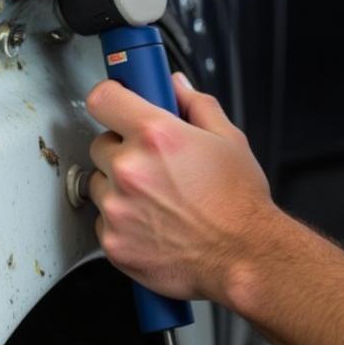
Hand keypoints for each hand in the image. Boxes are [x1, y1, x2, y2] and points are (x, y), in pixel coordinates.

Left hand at [85, 72, 277, 303]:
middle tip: (152, 164)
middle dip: (121, 149)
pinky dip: (121, 221)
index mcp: (155, 135)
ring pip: (99, 183)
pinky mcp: (113, 241)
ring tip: (156, 198)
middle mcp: (130, 169)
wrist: (245, 257)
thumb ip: (196, 105)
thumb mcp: (228, 139)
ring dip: (118, 187)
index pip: (102, 99)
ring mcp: (118, 208)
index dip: (109, 98)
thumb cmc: (239, 204)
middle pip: (99, 144)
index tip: (115, 104)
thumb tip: (176, 87)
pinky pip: (102, 221)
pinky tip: (152, 223)